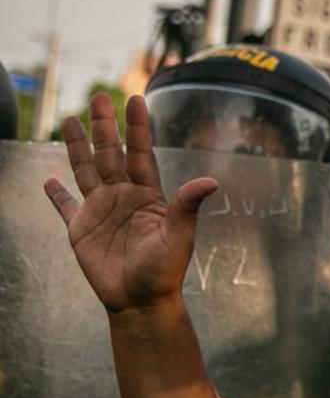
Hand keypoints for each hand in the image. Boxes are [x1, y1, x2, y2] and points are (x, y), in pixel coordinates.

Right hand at [43, 93, 217, 315]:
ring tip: (72, 120)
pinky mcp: (81, 229)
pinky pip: (65, 206)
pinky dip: (56, 193)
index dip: (137, 127)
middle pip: (110, 154)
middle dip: (105, 127)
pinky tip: (49, 178)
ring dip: (78, 147)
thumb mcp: (179, 237)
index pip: (141, 153)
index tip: (136, 98)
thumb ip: (188, 207)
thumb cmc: (165, 272)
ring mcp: (100, 211)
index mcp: (147, 196)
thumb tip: (211, 182)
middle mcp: (123, 197)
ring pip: (86, 170)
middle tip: (100, 96)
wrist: (141, 301)